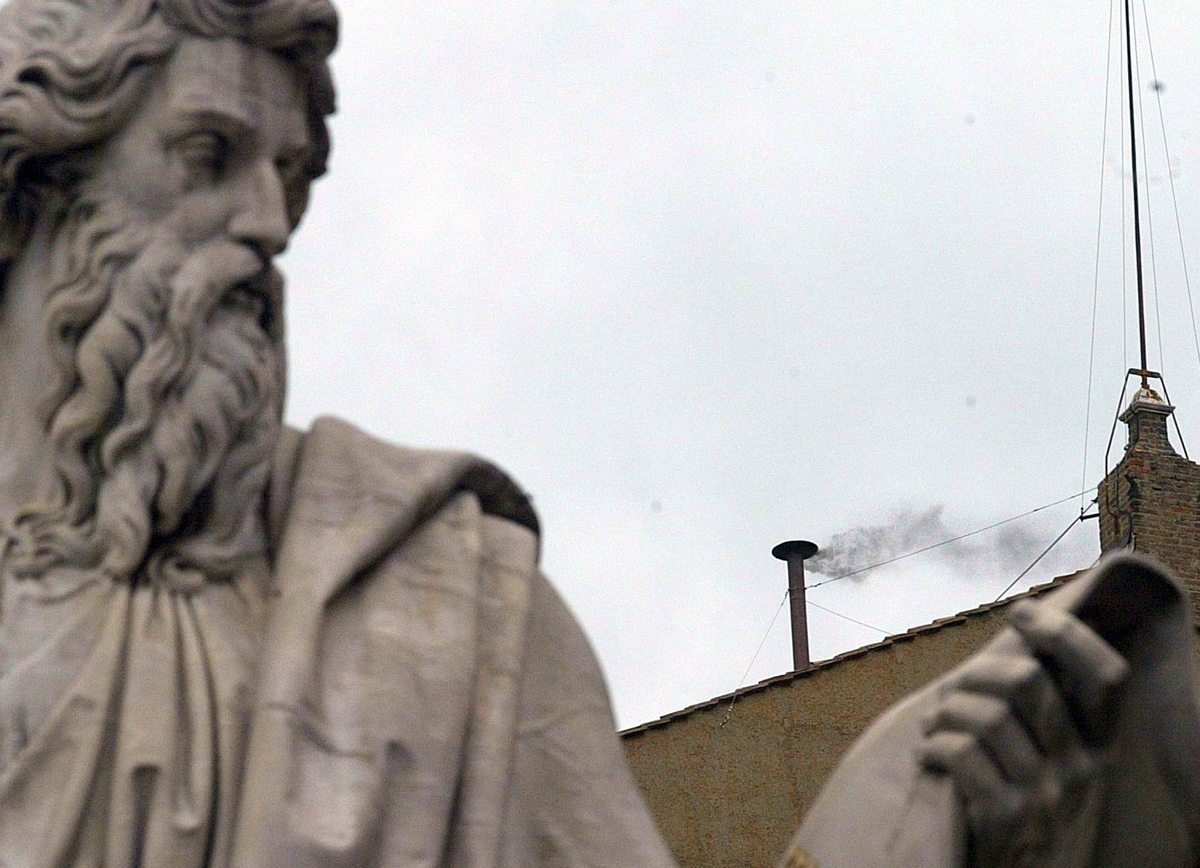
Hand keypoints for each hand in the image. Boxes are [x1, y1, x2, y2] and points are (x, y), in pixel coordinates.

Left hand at [916, 599, 1129, 866]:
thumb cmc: (1028, 809)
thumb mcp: (1056, 764)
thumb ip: (1045, 715)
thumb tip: (1022, 643)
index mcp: (1100, 747)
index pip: (1106, 675)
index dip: (1065, 633)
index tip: (1022, 611)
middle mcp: (1082, 769)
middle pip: (1029, 682)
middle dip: (976, 672)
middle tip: (955, 688)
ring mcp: (1046, 796)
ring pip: (986, 715)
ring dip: (946, 712)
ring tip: (934, 727)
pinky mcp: (1007, 819)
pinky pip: (960, 755)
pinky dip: (932, 747)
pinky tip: (927, 757)